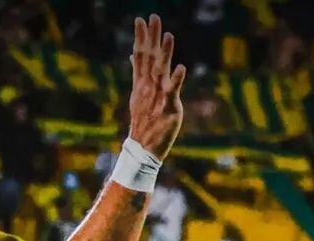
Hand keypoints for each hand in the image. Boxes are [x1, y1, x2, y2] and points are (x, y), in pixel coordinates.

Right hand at [127, 14, 185, 160]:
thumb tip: (132, 54)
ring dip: (164, 53)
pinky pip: (172, 91)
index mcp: (142, 83)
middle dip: (151, 38)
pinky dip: (176, 79)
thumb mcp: (138, 94)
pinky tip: (181, 67)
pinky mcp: (168, 107)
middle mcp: (148, 87)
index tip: (141, 19)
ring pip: (160, 70)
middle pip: (149, 58)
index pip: (140, 56)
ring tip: (168, 36)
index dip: (141, 38)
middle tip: (153, 17)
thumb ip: (138, 73)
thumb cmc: (144, 122)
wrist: (143, 149)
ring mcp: (157, 96)